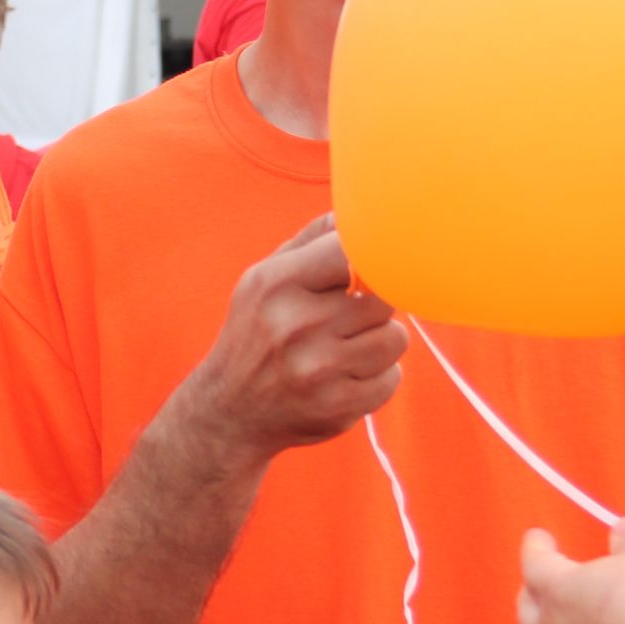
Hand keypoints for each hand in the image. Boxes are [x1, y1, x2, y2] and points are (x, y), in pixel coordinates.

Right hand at [177, 216, 404, 460]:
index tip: (367, 269)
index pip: (354, 250)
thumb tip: (359, 211)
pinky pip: (391, 378)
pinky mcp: (338, 407)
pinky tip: (347, 376)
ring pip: (395, 339)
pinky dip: (377, 376)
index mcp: (278, 283)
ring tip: (350, 346)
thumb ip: (311, 241)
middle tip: (354, 313)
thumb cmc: (256, 332)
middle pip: (384, 296)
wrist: (229, 411)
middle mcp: (297, 325)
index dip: (371, 258)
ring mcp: (319, 370)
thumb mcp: (263, 279)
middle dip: (376, 303)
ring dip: (380, 341)